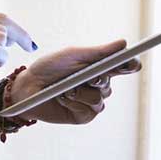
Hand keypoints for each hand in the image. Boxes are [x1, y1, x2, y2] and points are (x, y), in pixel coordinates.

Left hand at [4, 39, 141, 124]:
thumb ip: (98, 52)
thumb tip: (123, 44)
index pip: (122, 67)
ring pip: (100, 98)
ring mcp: (92, 102)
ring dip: (82, 92)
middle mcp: (98, 86)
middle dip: (99, 79)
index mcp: (98, 68)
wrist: (28, 87)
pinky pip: (90, 109)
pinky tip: (63, 98)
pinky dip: (75, 102)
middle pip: (110, 84)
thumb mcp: (72, 55)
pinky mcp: (84, 115)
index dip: (130, 65)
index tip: (132, 63)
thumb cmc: (49, 67)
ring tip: (65, 89)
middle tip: (88, 77)